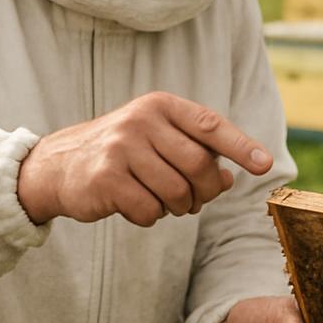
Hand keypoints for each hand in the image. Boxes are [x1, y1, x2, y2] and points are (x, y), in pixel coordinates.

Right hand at [16, 92, 271, 225]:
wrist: (58, 165)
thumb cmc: (122, 153)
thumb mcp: (157, 139)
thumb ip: (195, 152)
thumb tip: (230, 179)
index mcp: (159, 106)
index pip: (210, 125)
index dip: (241, 146)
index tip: (264, 165)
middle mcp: (140, 121)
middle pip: (199, 166)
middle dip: (206, 191)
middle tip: (196, 201)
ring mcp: (121, 149)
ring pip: (177, 192)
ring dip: (178, 207)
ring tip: (164, 203)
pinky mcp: (105, 178)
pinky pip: (149, 210)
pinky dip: (150, 216)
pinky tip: (135, 206)